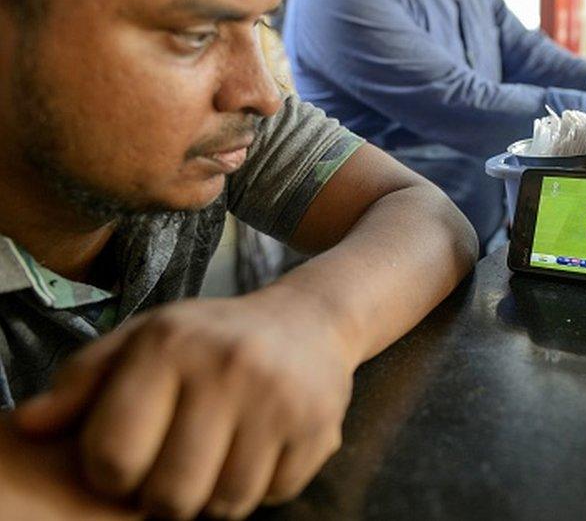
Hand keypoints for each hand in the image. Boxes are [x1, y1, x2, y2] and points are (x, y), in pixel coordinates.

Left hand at [13, 288, 356, 518]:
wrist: (309, 320)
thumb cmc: (211, 337)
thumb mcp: (143, 339)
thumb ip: (82, 380)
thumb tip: (29, 425)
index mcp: (169, 345)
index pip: (112, 457)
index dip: (111, 474)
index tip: (129, 458)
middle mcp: (227, 368)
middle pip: (170, 496)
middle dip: (166, 495)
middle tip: (177, 466)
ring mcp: (279, 399)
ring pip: (226, 505)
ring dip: (215, 495)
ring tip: (217, 458)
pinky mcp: (320, 425)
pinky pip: (274, 496)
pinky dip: (261, 487)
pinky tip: (259, 450)